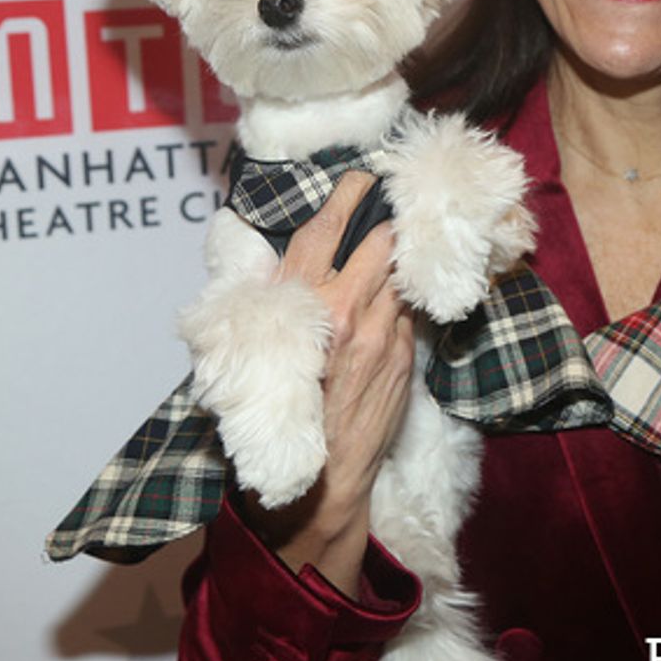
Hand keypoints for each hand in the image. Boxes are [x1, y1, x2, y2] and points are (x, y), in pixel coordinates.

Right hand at [239, 171, 414, 593]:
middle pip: (381, 243)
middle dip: (388, 223)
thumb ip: (273, 300)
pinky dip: (401, 305)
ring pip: (399, 277)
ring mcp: (381, 334)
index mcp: (300, 303)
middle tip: (390, 209)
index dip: (349, 195)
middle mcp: (344, 311)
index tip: (361, 178)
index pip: (328, 228)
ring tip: (397, 253)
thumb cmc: (275, 415)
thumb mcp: (254, 348)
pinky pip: (406, 315)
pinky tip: (393, 306)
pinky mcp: (403, 358)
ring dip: (398, 264)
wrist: (316, 481)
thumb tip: (290, 262)